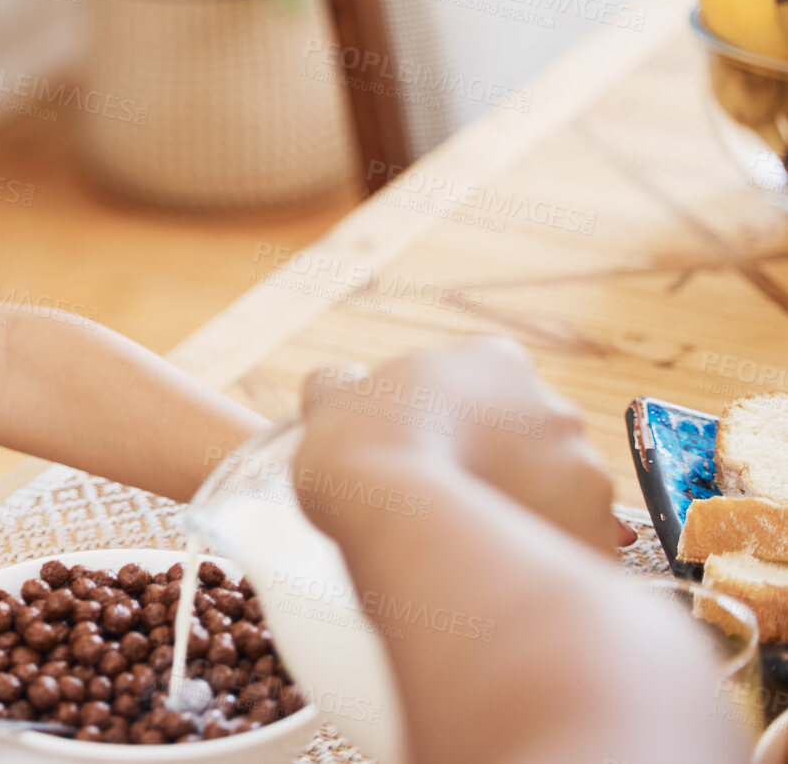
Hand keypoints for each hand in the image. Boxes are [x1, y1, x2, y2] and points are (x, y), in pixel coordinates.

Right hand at [295, 337, 631, 551]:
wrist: (402, 513)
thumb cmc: (363, 450)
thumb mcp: (334, 400)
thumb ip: (345, 386)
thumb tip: (342, 385)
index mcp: (495, 362)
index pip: (488, 386)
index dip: (456, 423)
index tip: (431, 452)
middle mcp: (553, 406)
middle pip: (528, 440)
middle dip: (499, 468)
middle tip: (449, 502)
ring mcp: (584, 467)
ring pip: (558, 493)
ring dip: (526, 512)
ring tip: (471, 544)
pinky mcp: (597, 528)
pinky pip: (574, 545)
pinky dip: (544, 557)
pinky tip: (500, 569)